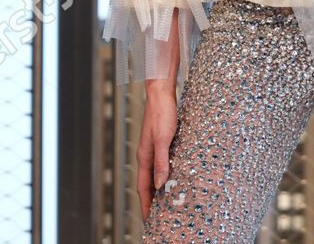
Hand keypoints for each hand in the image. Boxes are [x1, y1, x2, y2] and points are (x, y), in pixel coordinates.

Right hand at [137, 79, 178, 220]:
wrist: (161, 93)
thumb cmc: (162, 114)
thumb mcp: (163, 138)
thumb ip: (161, 161)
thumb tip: (160, 184)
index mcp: (144, 157)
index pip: (143, 188)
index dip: (146, 204)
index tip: (148, 220)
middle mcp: (145, 155)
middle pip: (146, 184)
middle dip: (150, 201)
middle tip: (155, 217)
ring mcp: (151, 149)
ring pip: (152, 175)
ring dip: (155, 190)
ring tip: (162, 203)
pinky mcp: (159, 142)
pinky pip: (158, 165)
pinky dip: (162, 176)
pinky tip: (169, 177)